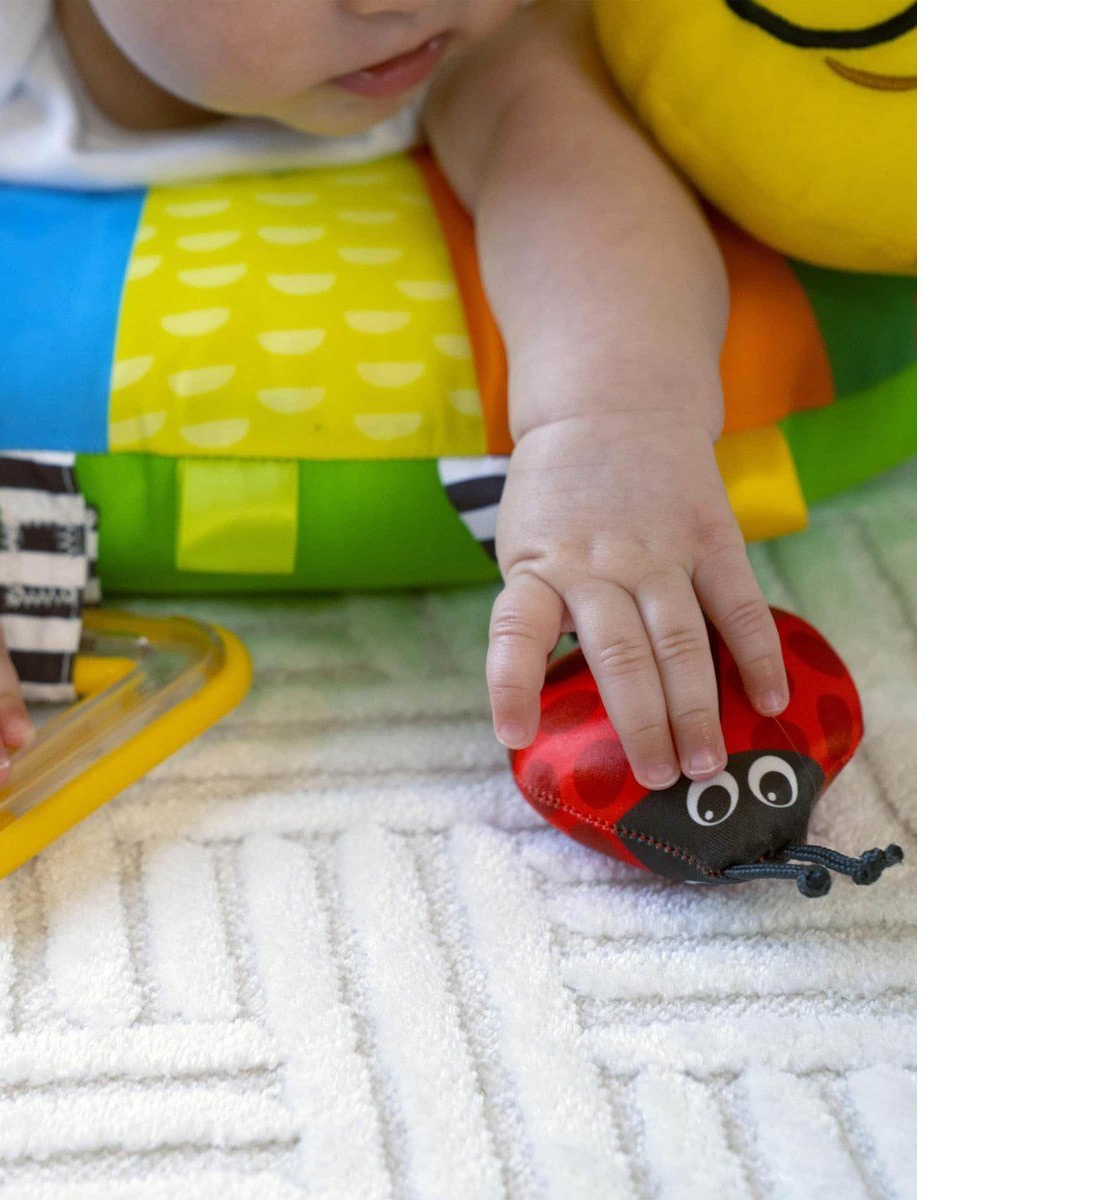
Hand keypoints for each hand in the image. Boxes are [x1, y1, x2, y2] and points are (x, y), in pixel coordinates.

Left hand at [486, 414, 787, 787]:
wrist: (610, 404)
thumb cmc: (560, 499)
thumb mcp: (526, 546)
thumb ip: (541, 611)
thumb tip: (547, 703)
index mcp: (538, 568)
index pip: (515, 630)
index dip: (512, 683)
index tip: (512, 734)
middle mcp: (597, 564)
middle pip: (619, 653)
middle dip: (640, 722)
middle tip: (656, 778)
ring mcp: (657, 550)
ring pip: (680, 639)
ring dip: (695, 705)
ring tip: (704, 764)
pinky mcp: (710, 537)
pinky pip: (738, 603)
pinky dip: (757, 654)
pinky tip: (770, 700)